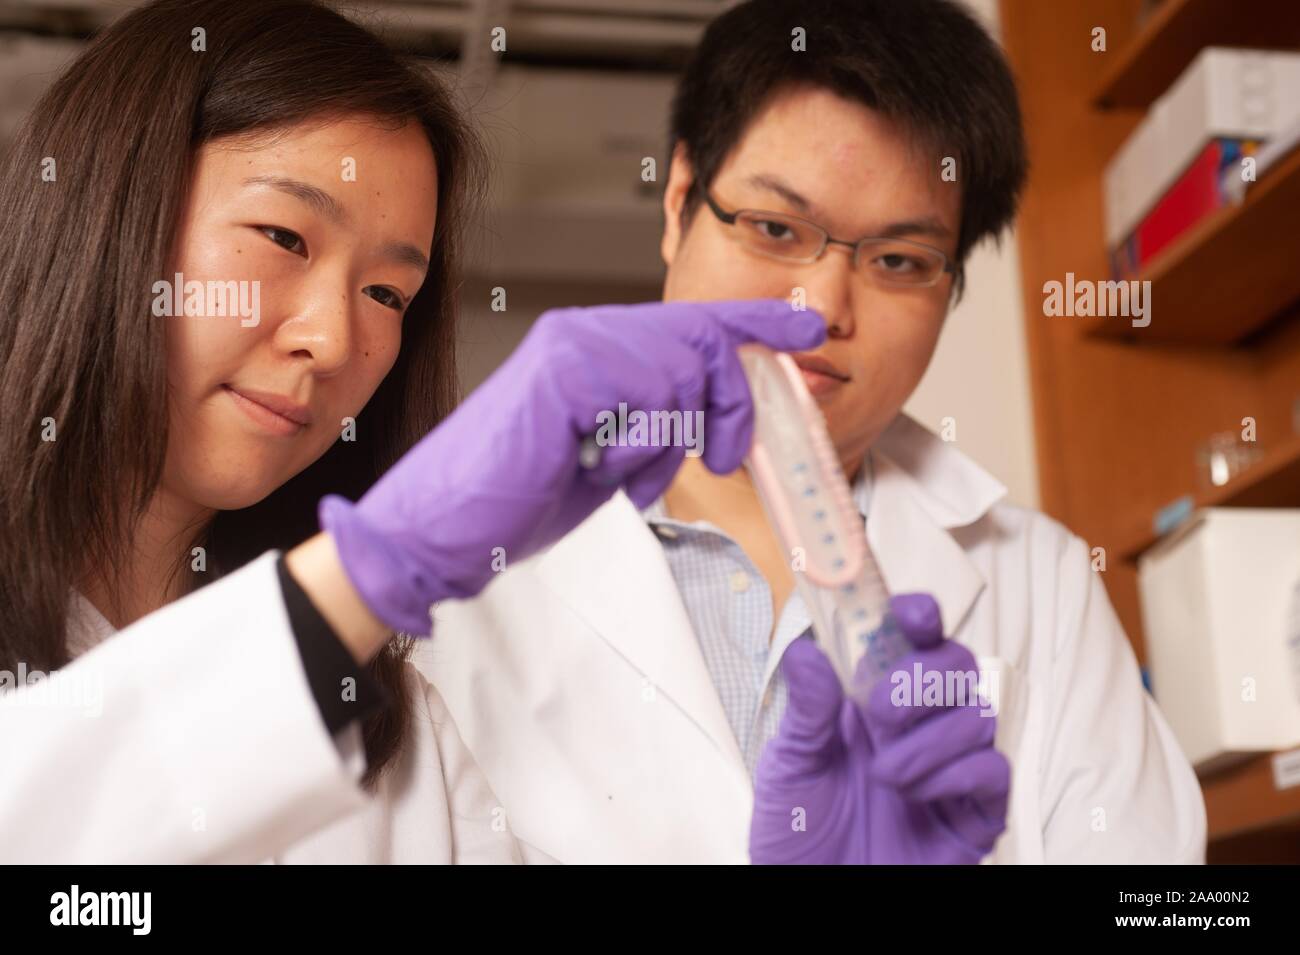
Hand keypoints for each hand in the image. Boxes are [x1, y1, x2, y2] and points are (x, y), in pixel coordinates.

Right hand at [320, 299, 824, 634]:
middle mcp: (584, 333)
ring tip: (618, 471)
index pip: (690, 324)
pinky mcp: (564, 376)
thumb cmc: (515, 500)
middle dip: (730, 400)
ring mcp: (572, 348)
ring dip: (670, 438)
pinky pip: (649, 398)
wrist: (439, 531)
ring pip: (682, 370)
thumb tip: (714, 414)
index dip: (753, 326)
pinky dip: (639, 446)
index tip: (804, 332)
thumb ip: (659, 423)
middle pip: (700, 339)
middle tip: (727, 456)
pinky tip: (598, 466)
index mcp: (594, 347)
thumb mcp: (609, 457)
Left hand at [750, 593, 1008, 863]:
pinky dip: (958, 775)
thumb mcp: (790, 765)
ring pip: (978, 714)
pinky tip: (920, 794)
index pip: (909, 640)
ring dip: (928, 741)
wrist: (813, 896)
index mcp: (870, 700)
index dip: (918, 615)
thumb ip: (806, 710)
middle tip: (880, 713)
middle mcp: (917, 725)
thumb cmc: (799, 831)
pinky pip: (995, 770)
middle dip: (922, 679)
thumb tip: (807, 652)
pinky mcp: (974, 814)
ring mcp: (949, 767)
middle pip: (956, 664)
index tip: (911, 613)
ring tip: (886, 776)